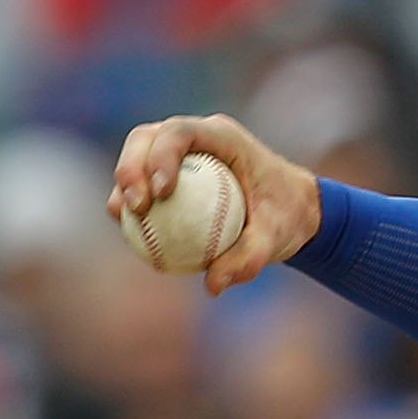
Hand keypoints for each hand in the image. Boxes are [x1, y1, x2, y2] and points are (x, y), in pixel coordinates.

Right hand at [108, 113, 322, 295]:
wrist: (292, 210)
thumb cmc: (288, 216)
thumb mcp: (278, 237)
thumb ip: (249, 257)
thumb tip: (212, 285)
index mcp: (223, 136)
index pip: (180, 133)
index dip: (161, 156)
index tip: (161, 193)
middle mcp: (197, 137)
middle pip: (147, 138)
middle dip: (131, 168)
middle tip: (135, 208)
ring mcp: (180, 152)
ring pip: (137, 157)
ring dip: (124, 185)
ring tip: (124, 217)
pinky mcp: (171, 171)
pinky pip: (144, 183)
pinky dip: (133, 202)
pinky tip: (130, 231)